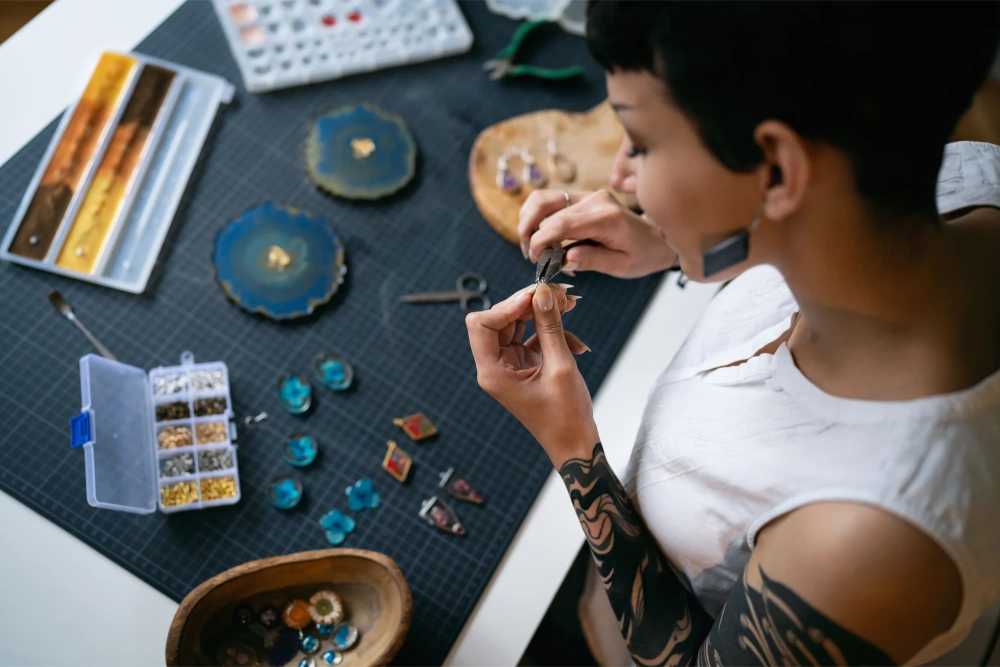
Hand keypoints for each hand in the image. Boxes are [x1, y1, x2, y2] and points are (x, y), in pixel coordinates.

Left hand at [466, 283, 598, 466]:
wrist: (576, 444)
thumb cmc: (565, 416)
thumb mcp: (560, 366)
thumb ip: (550, 327)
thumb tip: (543, 293)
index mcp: (492, 372)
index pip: (482, 324)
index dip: (507, 306)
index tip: (535, 296)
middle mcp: (496, 366)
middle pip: (501, 319)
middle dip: (529, 304)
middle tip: (558, 293)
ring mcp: (511, 365)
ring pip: (519, 325)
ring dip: (544, 314)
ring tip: (570, 305)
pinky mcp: (527, 365)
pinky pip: (534, 337)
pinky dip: (554, 333)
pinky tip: (577, 341)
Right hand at [518, 189, 676, 278]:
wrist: (657, 237)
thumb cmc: (642, 254)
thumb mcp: (622, 266)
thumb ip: (593, 261)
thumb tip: (565, 259)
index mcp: (606, 218)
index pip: (561, 224)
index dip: (540, 241)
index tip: (535, 260)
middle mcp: (595, 199)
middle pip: (545, 206)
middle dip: (530, 233)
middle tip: (531, 256)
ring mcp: (588, 194)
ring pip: (542, 197)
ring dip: (528, 221)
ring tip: (531, 246)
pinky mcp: (582, 196)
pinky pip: (550, 200)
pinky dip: (537, 217)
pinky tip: (541, 236)